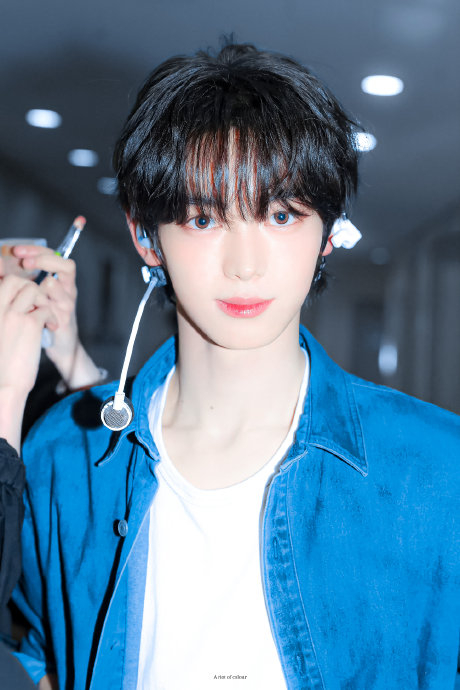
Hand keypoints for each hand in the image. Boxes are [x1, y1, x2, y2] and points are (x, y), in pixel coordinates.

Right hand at [0, 271, 56, 449]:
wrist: (2, 386)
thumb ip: (2, 316)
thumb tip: (12, 306)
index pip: (0, 284)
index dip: (14, 288)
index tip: (24, 302)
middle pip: (14, 280)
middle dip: (29, 288)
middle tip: (37, 305)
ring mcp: (12, 315)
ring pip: (32, 289)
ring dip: (42, 300)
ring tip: (45, 316)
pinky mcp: (30, 325)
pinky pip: (45, 307)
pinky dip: (52, 315)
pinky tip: (51, 326)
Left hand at [12, 244, 102, 389]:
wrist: (59, 344)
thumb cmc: (42, 316)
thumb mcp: (33, 293)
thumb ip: (22, 278)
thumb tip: (1, 261)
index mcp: (59, 279)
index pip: (53, 255)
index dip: (37, 250)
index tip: (17, 251)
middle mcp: (67, 289)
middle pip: (66, 265)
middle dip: (45, 260)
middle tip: (25, 263)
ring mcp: (67, 304)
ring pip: (60, 286)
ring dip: (47, 284)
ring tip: (36, 285)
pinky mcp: (63, 320)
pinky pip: (56, 309)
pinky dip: (43, 306)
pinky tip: (31, 307)